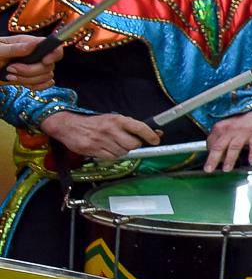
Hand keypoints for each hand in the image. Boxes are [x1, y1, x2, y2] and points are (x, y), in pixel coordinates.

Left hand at [0, 35, 59, 88]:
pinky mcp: (33, 78)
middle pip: (50, 66)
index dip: (55, 54)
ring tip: (10, 75)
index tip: (44, 61)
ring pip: (47, 77)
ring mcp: (36, 67)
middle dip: (31, 71)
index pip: (54, 47)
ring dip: (28, 79)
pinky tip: (21, 83)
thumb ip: (15, 48)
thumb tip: (34, 44)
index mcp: (31, 44)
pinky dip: (36, 86)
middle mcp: (37, 55)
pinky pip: (45, 85)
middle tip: (11, 69)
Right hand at [41, 111, 159, 161]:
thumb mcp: (113, 120)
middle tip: (128, 143)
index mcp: (117, 120)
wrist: (68, 125)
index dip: (150, 135)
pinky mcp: (93, 150)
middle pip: (133, 144)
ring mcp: (102, 140)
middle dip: (134, 146)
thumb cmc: (94, 123)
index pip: (139, 127)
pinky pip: (111, 158)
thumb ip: (132, 127)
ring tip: (113, 144)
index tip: (156, 140)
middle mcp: (110, 129)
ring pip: (123, 152)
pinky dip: (112, 156)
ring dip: (122, 151)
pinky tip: (106, 149)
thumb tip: (156, 133)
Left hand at [205, 112, 251, 171]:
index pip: (211, 143)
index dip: (209, 154)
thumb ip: (220, 138)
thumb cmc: (241, 121)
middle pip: (219, 146)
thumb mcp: (226, 127)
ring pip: (234, 147)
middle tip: (209, 169)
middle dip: (213, 159)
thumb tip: (214, 152)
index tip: (210, 162)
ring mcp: (243, 132)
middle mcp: (230, 130)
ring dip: (230, 159)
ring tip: (227, 169)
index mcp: (221, 128)